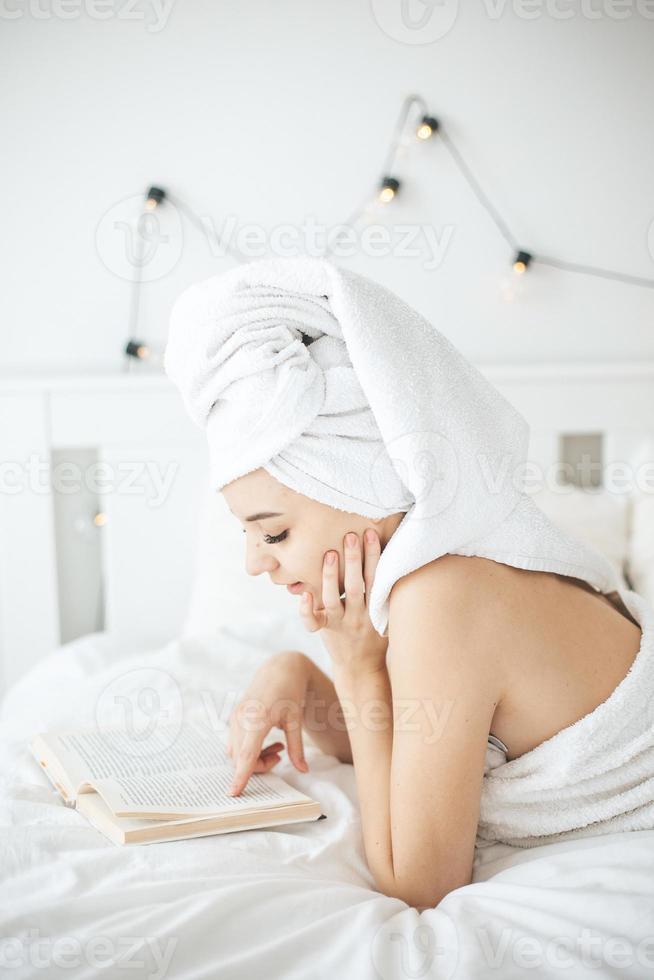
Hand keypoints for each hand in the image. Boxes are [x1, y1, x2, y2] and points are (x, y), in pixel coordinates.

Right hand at [226, 650, 311, 796]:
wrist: (279, 669)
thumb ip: (297, 748)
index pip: (246, 754)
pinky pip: (236, 744)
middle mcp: (241, 718)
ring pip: (237, 753)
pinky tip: (267, 741)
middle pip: (242, 758)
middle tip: (281, 755)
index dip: (241, 775)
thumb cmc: (290, 692)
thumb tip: (303, 771)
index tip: (233, 793)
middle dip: (260, 765)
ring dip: (255, 758)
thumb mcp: (296, 720)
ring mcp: (235, 717)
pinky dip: (249, 750)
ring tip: (278, 747)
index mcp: (257, 718)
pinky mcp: (234, 718)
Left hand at [300, 529, 388, 675]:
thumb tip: (387, 556)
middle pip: (357, 586)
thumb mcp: (385, 614)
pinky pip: (313, 622)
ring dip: (331, 576)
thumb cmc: (374, 634)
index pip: (376, 579)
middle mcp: (359, 616)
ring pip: (333, 600)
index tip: (371, 534)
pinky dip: (306, 609)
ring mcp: (340, 623)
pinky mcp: (325, 630)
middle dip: (355, 560)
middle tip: (351, 536)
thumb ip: (383, 591)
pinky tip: (303, 593)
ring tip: (329, 553)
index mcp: (375, 608)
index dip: (375, 556)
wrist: (361, 669)